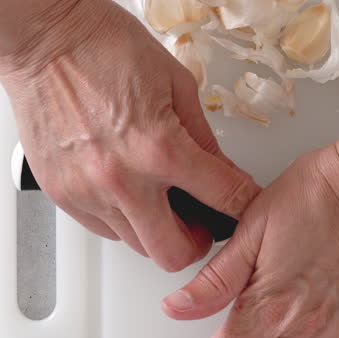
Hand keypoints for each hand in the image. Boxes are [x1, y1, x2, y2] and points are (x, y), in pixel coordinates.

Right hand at [0, 0, 259, 270]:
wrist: (45, 38)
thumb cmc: (104, 47)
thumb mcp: (177, 85)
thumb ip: (204, 138)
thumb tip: (224, 172)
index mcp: (159, 148)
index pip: (223, 198)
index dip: (244, 205)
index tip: (247, 206)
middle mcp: (123, 179)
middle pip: (174, 253)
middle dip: (197, 242)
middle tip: (203, 224)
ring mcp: (88, 192)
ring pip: (138, 245)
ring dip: (159, 232)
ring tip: (165, 205)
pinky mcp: (63, 195)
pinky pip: (105, 230)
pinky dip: (125, 221)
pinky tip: (132, 195)